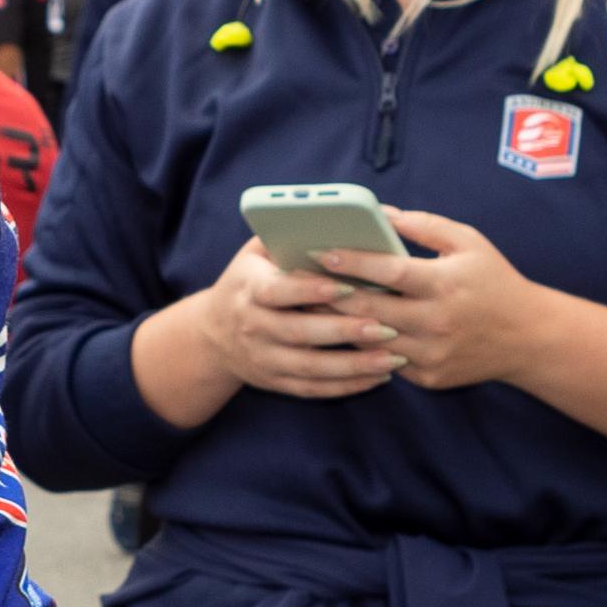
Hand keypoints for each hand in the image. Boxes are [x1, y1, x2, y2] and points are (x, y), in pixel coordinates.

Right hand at [169, 240, 407, 404]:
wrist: (213, 335)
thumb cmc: (249, 280)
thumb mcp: (256, 253)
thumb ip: (291, 235)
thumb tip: (343, 217)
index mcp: (249, 288)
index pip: (279, 291)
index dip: (313, 290)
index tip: (350, 286)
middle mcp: (253, 326)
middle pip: (300, 333)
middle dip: (345, 331)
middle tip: (386, 326)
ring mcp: (264, 358)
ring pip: (312, 367)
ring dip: (354, 365)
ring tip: (393, 357)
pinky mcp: (275, 382)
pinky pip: (314, 389)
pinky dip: (347, 386)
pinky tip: (378, 377)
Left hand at [333, 209, 563, 393]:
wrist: (528, 338)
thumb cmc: (494, 281)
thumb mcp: (468, 242)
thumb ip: (424, 225)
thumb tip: (380, 213)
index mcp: (444, 284)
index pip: (388, 272)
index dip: (351, 261)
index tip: (318, 250)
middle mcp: (436, 322)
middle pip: (368, 308)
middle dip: (330, 293)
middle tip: (299, 279)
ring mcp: (431, 353)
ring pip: (369, 340)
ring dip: (339, 323)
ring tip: (312, 304)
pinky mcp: (428, 376)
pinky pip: (385, 361)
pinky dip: (365, 345)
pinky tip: (345, 330)